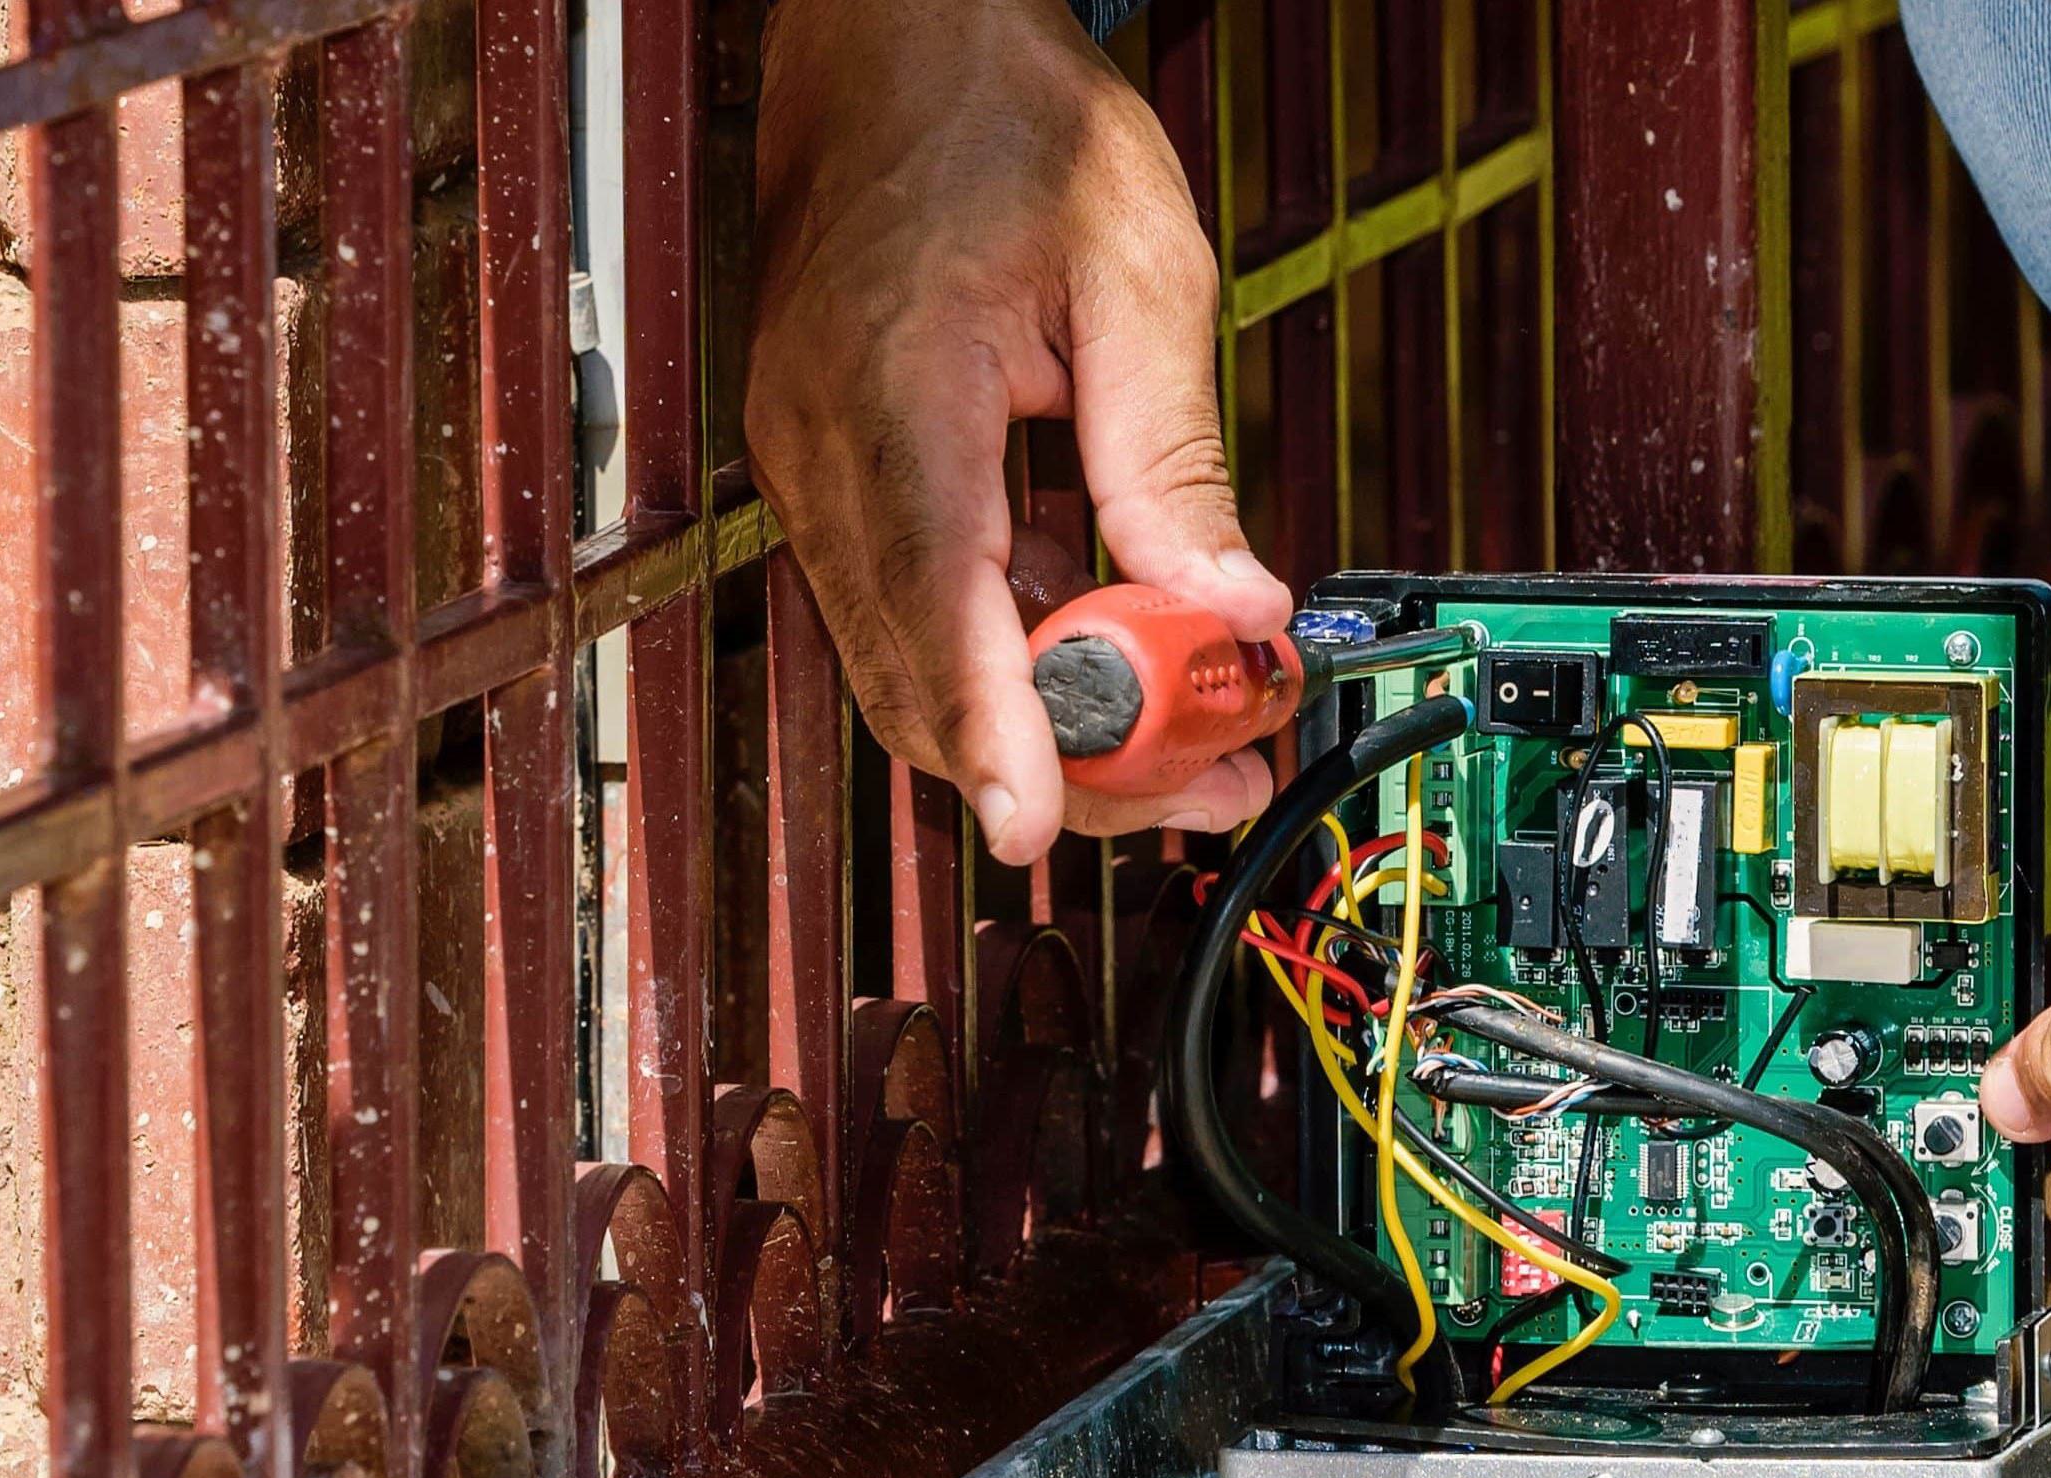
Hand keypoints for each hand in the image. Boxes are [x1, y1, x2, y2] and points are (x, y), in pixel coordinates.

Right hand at [748, 0, 1284, 864]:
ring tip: (1198, 730)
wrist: (898, 43)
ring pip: (918, 666)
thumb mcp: (1141, 270)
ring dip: (1052, 719)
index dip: (995, 735)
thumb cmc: (1007, 121)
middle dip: (1070, 760)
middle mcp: (825, 448)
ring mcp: (815, 469)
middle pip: (924, 678)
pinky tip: (1118, 639)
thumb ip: (1176, 458)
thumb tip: (1235, 609)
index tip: (1036, 826)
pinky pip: (920, 608)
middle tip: (1211, 783)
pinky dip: (1017, 651)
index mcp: (895, 388)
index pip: (936, 606)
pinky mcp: (838, 478)